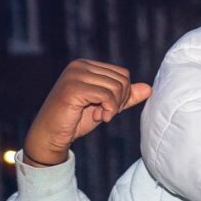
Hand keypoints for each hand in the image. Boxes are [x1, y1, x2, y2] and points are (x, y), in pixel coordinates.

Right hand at [22, 60, 148, 167]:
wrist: (51, 135)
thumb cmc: (77, 120)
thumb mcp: (105, 106)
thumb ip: (125, 97)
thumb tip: (149, 88)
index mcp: (86, 65)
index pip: (122, 74)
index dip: (123, 94)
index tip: (109, 108)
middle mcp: (78, 65)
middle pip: (122, 79)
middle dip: (119, 100)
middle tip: (105, 113)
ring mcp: (74, 75)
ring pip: (116, 87)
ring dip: (113, 107)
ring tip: (100, 115)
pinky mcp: (73, 88)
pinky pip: (107, 95)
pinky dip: (109, 110)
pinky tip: (98, 117)